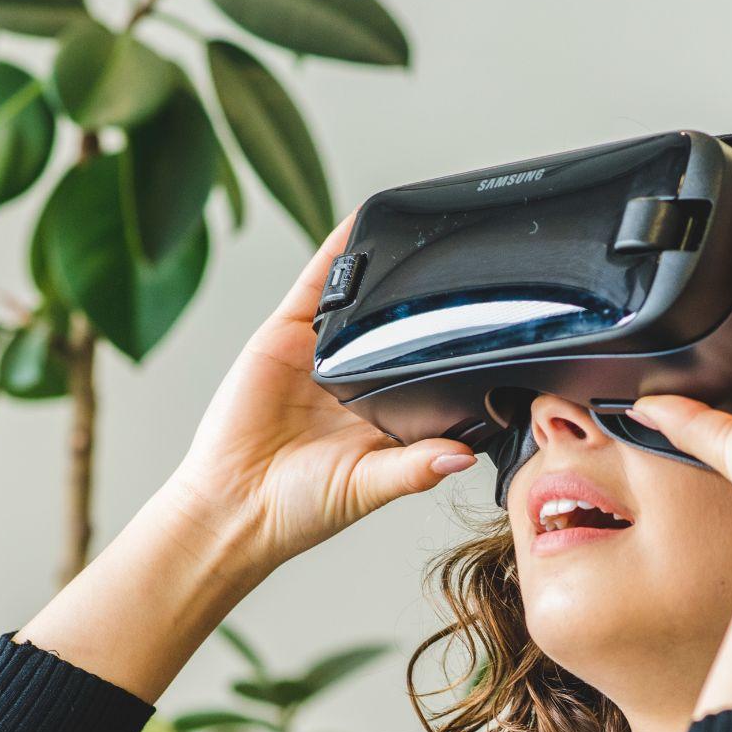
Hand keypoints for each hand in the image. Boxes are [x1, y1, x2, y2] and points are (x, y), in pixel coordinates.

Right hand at [165, 211, 478, 569]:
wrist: (234, 506)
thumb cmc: (300, 508)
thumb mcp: (369, 487)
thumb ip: (415, 468)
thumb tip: (463, 456)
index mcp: (386, 416)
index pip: (432, 373)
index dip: (458, 349)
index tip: (497, 326)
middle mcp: (356, 381)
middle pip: (399, 328)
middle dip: (427, 300)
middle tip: (472, 266)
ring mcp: (319, 355)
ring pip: (362, 299)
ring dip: (386, 267)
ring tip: (425, 232)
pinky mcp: (284, 336)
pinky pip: (314, 285)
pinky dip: (336, 253)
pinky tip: (359, 223)